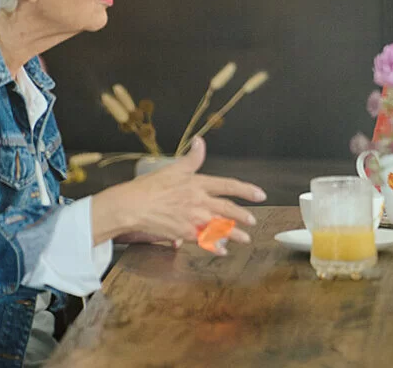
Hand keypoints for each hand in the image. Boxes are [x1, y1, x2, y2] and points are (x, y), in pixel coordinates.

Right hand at [91, 137, 264, 247]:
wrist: (132, 206)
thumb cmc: (149, 187)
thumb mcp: (173, 168)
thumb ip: (192, 157)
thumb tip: (200, 141)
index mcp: (198, 184)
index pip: (228, 185)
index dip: (246, 190)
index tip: (260, 195)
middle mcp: (199, 201)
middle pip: (228, 208)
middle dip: (243, 215)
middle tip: (253, 220)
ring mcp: (194, 218)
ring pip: (220, 226)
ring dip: (235, 234)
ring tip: (245, 239)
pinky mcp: (186, 233)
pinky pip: (205, 241)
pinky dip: (215, 247)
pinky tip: (223, 251)